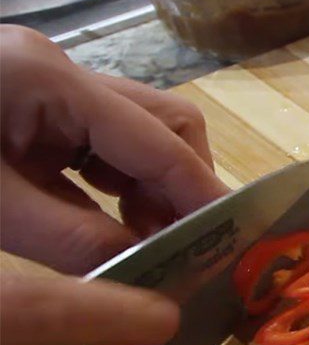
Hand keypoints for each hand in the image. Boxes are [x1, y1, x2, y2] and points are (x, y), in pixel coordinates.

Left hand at [0, 25, 228, 274]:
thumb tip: (151, 270)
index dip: (204, 195)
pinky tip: (121, 226)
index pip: (158, 140)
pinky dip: (124, 191)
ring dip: (156, 192)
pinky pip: (104, 149)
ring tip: (153, 244)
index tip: (234, 245)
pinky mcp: (38, 109)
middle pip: (165, 123)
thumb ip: (75, 240)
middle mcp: (62, 74)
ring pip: (139, 137)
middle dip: (186, 187)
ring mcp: (50, 89)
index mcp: (50, 82)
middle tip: (187, 246)